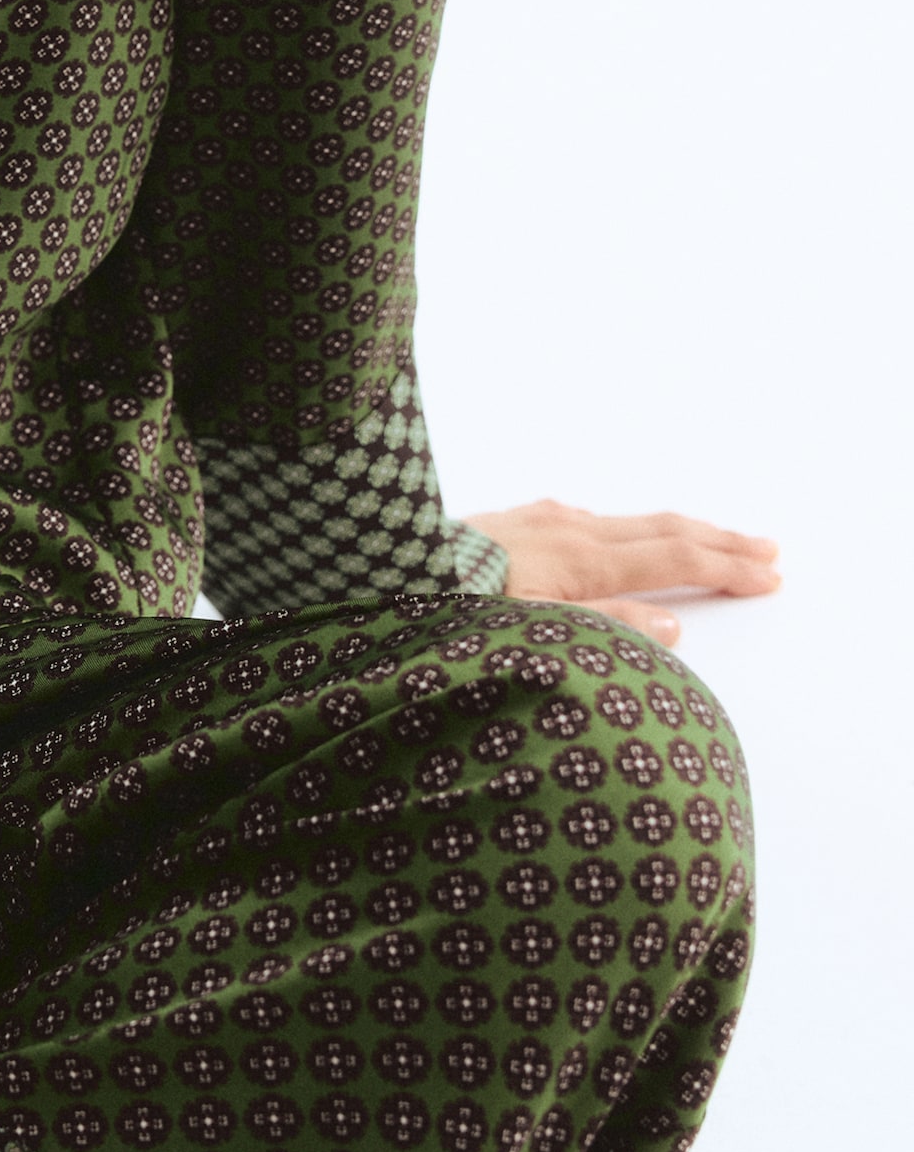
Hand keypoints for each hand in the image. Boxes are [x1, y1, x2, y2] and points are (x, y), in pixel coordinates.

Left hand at [468, 497, 779, 647]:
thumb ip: (603, 630)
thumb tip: (672, 627)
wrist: (380, 569)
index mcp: (580, 560)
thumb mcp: (529, 633)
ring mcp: (538, 520)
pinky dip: (619, 527)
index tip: (771, 576)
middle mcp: (567, 530)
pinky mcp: (510, 522)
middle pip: (662, 530)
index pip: (674, 559)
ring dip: (676, 530)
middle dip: (720, 540)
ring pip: (626, 521)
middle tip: (771, 549)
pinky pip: (582, 519)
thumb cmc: (449, 610)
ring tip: (710, 539)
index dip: (726, 567)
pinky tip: (610, 532)